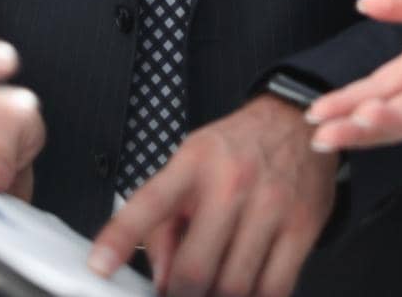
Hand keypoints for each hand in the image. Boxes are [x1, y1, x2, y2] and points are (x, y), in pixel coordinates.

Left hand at [89, 95, 337, 296]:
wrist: (296, 121)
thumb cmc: (237, 147)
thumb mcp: (190, 163)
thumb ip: (164, 219)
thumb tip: (160, 277)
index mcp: (194, 163)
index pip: (149, 205)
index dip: (118, 240)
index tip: (99, 267)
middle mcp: (232, 183)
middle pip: (195, 268)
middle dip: (180, 294)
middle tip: (177, 291)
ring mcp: (271, 207)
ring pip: (233, 286)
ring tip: (209, 288)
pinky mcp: (303, 228)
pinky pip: (274, 288)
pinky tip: (244, 289)